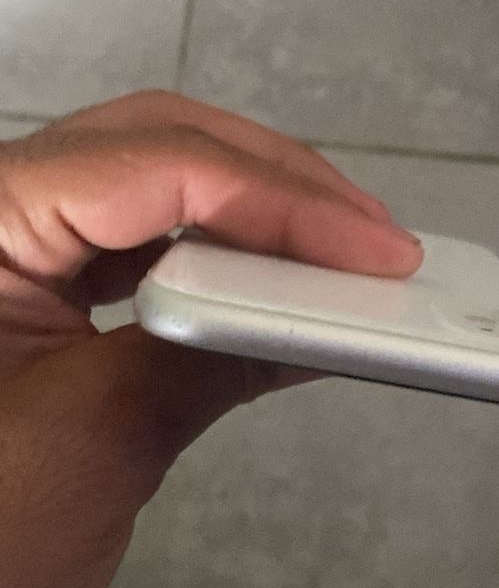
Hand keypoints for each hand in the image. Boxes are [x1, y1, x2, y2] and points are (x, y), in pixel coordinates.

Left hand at [0, 91, 422, 587]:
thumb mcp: (96, 440)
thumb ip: (210, 355)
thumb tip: (326, 308)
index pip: (146, 165)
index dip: (275, 198)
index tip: (372, 248)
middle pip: (152, 147)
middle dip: (273, 184)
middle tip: (374, 241)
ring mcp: (15, 250)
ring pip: (153, 186)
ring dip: (254, 216)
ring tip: (345, 261)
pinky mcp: (40, 291)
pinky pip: (142, 246)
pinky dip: (221, 264)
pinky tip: (282, 293)